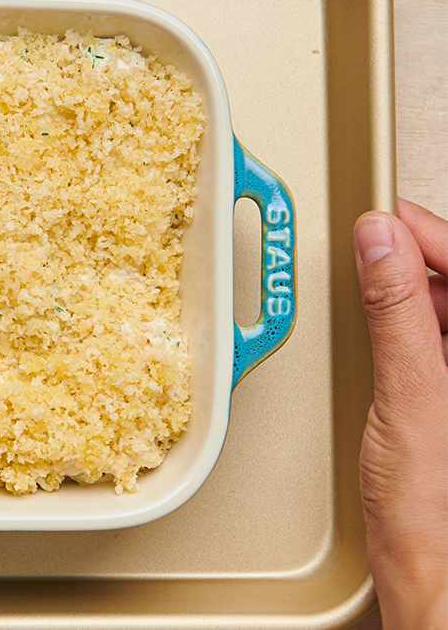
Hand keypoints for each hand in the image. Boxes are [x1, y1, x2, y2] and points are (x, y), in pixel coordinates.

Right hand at [354, 201, 447, 628]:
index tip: (386, 222)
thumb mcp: (408, 399)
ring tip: (380, 296)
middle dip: (422, 263)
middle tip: (375, 250)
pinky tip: (396, 345)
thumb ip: (398, 312)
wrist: (439, 593)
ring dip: (421, 298)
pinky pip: (447, 352)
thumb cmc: (437, 526)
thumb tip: (382, 240)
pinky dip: (422, 335)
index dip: (429, 235)